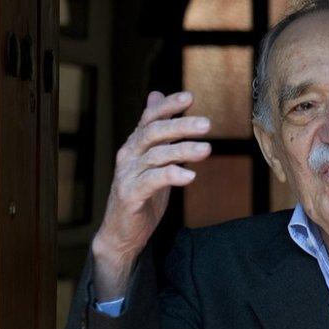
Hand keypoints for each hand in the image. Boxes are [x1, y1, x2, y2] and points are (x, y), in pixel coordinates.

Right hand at [92, 91, 210, 299]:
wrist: (121, 233)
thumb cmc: (141, 194)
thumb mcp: (151, 159)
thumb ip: (157, 132)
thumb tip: (155, 95)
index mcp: (135, 145)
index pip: (150, 118)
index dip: (168, 105)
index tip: (189, 97)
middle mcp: (128, 155)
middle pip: (154, 133)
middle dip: (181, 126)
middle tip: (207, 124)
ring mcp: (127, 175)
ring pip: (156, 155)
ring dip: (183, 150)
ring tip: (206, 149)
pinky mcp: (130, 195)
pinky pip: (152, 181)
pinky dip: (171, 175)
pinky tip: (190, 176)